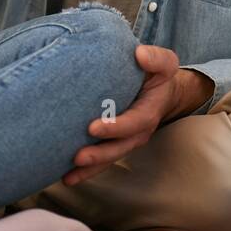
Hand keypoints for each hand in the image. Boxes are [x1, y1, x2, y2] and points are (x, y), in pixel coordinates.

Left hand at [62, 46, 213, 185]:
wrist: (161, 92)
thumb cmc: (157, 76)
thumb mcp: (164, 64)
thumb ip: (156, 58)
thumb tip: (139, 54)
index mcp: (149, 111)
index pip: (135, 123)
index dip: (116, 127)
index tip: (93, 127)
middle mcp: (138, 131)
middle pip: (120, 148)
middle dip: (99, 154)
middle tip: (78, 156)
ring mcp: (126, 140)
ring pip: (109, 158)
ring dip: (90, 168)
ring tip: (68, 173)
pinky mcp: (114, 144)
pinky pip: (101, 161)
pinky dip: (85, 171)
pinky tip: (66, 176)